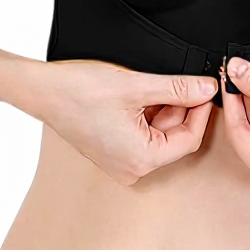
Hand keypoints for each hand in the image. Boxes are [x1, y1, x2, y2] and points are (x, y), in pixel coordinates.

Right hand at [25, 59, 218, 184]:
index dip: (201, 112)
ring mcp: (121, 162)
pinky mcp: (113, 152)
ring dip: (162, 108)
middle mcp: (132, 168)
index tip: (207, 89)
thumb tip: (208, 88)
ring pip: (159, 134)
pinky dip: (146, 114)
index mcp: (140, 159)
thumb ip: (178, 88)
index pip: (189, 140)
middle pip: (174, 137)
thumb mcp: (137, 86)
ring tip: (149, 85)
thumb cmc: (80, 90)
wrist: (42, 90)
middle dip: (180, 108)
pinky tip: (137, 94)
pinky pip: (142, 134)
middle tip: (182, 80)